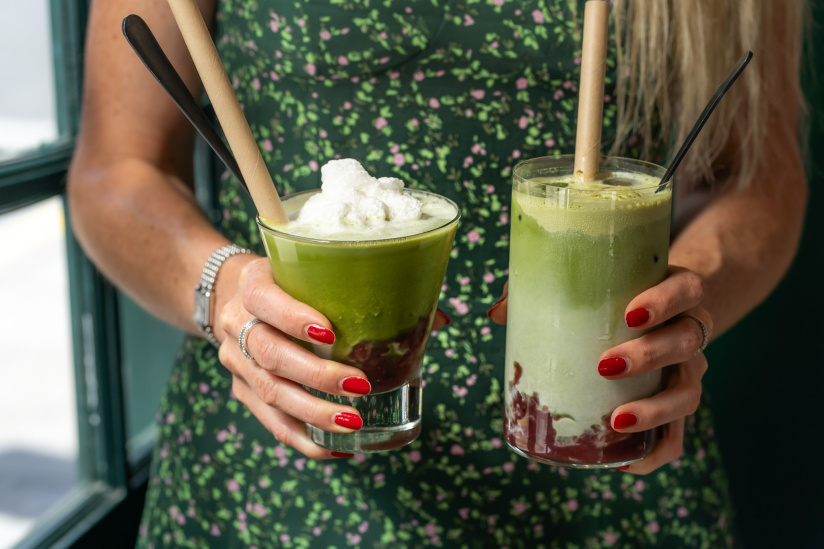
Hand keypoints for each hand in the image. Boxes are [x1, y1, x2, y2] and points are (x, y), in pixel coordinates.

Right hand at [216, 258, 371, 459]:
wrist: (233, 295)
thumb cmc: (290, 283)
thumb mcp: (313, 273)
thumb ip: (366, 292)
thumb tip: (438, 319)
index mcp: (253, 285)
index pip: (264, 300)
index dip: (293, 318)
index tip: (330, 334)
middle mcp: (237, 324)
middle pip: (270, 355)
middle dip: (317, 375)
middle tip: (360, 387)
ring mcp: (237, 362)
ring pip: (270, 393)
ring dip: (314, 412)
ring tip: (354, 422)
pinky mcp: (243, 391)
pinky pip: (272, 423)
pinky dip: (306, 440)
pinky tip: (338, 449)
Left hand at [487, 268, 711, 473]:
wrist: (656, 310)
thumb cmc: (614, 295)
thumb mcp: (592, 283)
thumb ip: (546, 289)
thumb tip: (497, 313)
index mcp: (676, 292)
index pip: (687, 289)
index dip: (665, 301)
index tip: (629, 315)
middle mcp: (690, 330)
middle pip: (688, 342)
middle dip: (650, 355)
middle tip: (606, 366)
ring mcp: (689, 370)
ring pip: (688, 393)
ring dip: (655, 410)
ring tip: (616, 421)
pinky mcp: (675, 404)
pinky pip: (677, 437)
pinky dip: (654, 452)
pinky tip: (623, 463)